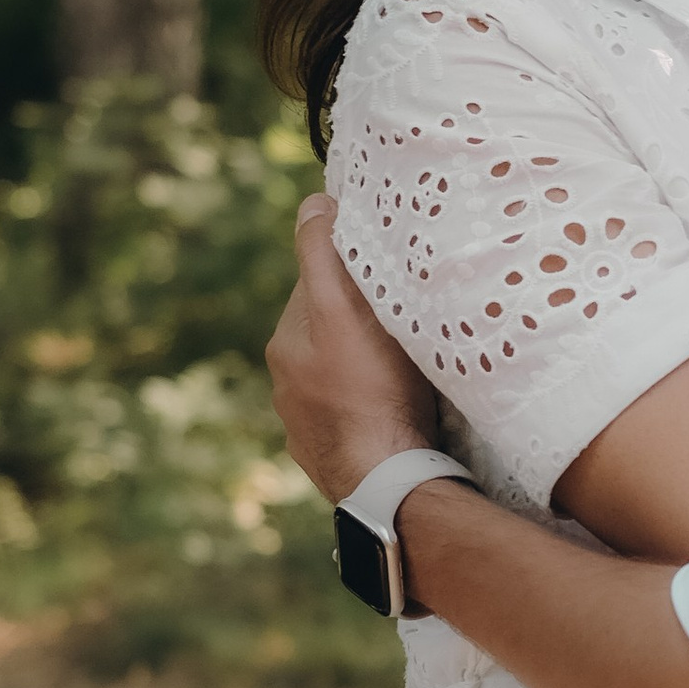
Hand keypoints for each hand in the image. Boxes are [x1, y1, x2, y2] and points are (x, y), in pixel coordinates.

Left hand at [267, 194, 440, 503]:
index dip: (351, 276)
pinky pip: (350, 417)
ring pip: (337, 376)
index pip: (315, 287)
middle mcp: (286, 386)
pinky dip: (367, 407)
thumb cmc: (373, 393)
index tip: (385, 277)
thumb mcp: (344, 310)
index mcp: (285, 344)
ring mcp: (305, 427)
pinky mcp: (330, 458)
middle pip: (326, 332)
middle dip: (356, 322)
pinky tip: (393, 411)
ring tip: (403, 369)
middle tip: (401, 321)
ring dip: (363, 366)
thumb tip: (311, 204)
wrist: (388, 483)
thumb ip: (321, 255)